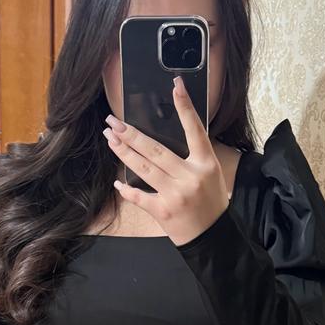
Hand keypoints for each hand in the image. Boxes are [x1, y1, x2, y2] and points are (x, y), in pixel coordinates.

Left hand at [103, 76, 229, 244]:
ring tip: (110, 138)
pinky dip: (126, 190)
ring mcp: (175, 195)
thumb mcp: (211, 174)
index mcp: (206, 164)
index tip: (175, 85)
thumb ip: (194, 156)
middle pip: (155, 149)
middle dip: (131, 134)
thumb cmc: (211, 203)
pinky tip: (117, 182)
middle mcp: (190, 177)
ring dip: (123, 152)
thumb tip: (168, 136)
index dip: (185, 106)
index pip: (194, 129)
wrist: (214, 238)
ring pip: (143, 168)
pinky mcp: (163, 212)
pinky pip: (139, 197)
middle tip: (113, 121)